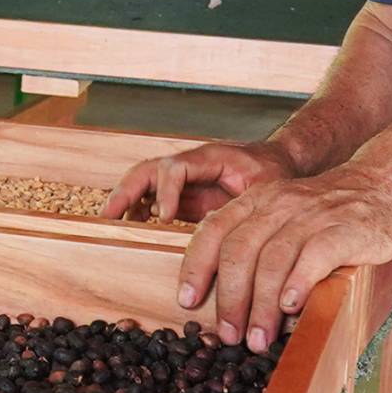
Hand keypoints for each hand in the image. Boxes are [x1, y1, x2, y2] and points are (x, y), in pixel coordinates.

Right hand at [102, 141, 295, 224]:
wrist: (282, 163)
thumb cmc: (276, 173)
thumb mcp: (267, 188)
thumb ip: (245, 206)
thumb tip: (226, 234)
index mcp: (210, 158)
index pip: (175, 167)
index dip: (166, 190)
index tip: (165, 216)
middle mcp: (191, 166)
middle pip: (148, 170)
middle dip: (126, 190)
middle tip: (110, 215)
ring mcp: (185, 180)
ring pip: (144, 183)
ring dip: (126, 200)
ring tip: (110, 223)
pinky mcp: (184, 196)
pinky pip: (153, 200)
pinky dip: (138, 212)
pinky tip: (132, 230)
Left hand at [180, 163, 391, 352]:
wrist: (385, 186)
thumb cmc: (329, 212)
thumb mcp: (283, 213)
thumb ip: (254, 238)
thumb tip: (223, 287)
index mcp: (257, 201)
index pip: (214, 231)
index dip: (196, 267)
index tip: (187, 300)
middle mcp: (279, 204)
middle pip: (240, 251)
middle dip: (229, 299)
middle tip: (228, 335)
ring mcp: (312, 215)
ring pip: (273, 260)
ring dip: (261, 305)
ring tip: (258, 338)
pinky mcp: (345, 230)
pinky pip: (314, 257)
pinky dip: (298, 284)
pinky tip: (291, 308)